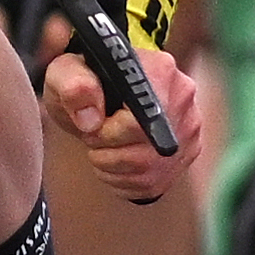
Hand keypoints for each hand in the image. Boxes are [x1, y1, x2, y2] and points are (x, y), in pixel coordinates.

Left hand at [38, 37, 201, 205]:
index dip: (110, 134)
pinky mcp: (188, 153)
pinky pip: (154, 184)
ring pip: (149, 172)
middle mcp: (183, 98)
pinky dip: (125, 180)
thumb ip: (73, 86)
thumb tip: (91, 119)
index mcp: (159, 71)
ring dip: (113, 167)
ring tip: (102, 147)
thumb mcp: (65, 74)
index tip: (93, 128)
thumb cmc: (82, 82)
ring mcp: (189, 127)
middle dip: (109, 151)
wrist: (96, 93)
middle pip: (148, 151)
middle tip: (94, 136)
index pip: (142, 122)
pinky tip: (116, 160)